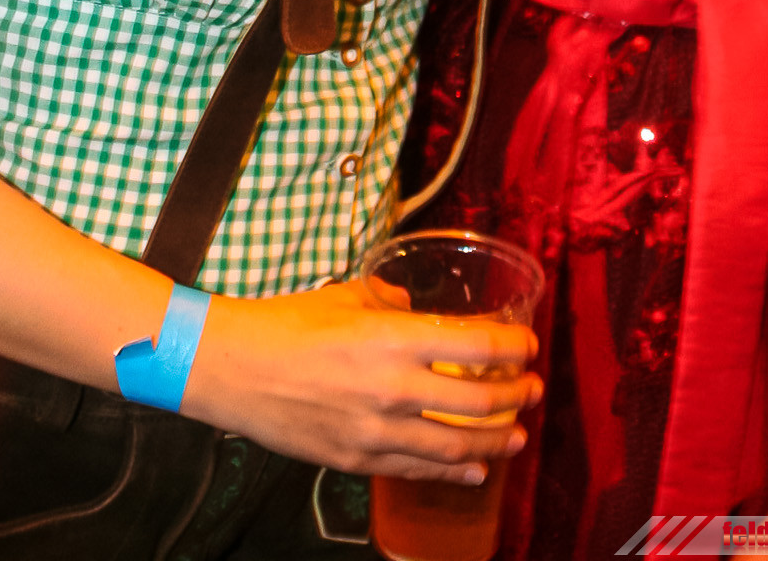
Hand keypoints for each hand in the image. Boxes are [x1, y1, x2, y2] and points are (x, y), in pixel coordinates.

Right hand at [183, 280, 541, 482]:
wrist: (235, 369)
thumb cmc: (287, 323)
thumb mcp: (345, 296)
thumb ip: (387, 301)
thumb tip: (411, 305)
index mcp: (395, 337)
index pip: (478, 345)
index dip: (513, 348)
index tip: (528, 346)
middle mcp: (396, 388)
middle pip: (479, 401)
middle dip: (517, 396)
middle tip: (532, 390)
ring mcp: (379, 432)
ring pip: (457, 447)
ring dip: (496, 441)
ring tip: (516, 435)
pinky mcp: (359, 460)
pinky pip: (419, 470)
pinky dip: (455, 472)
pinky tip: (474, 469)